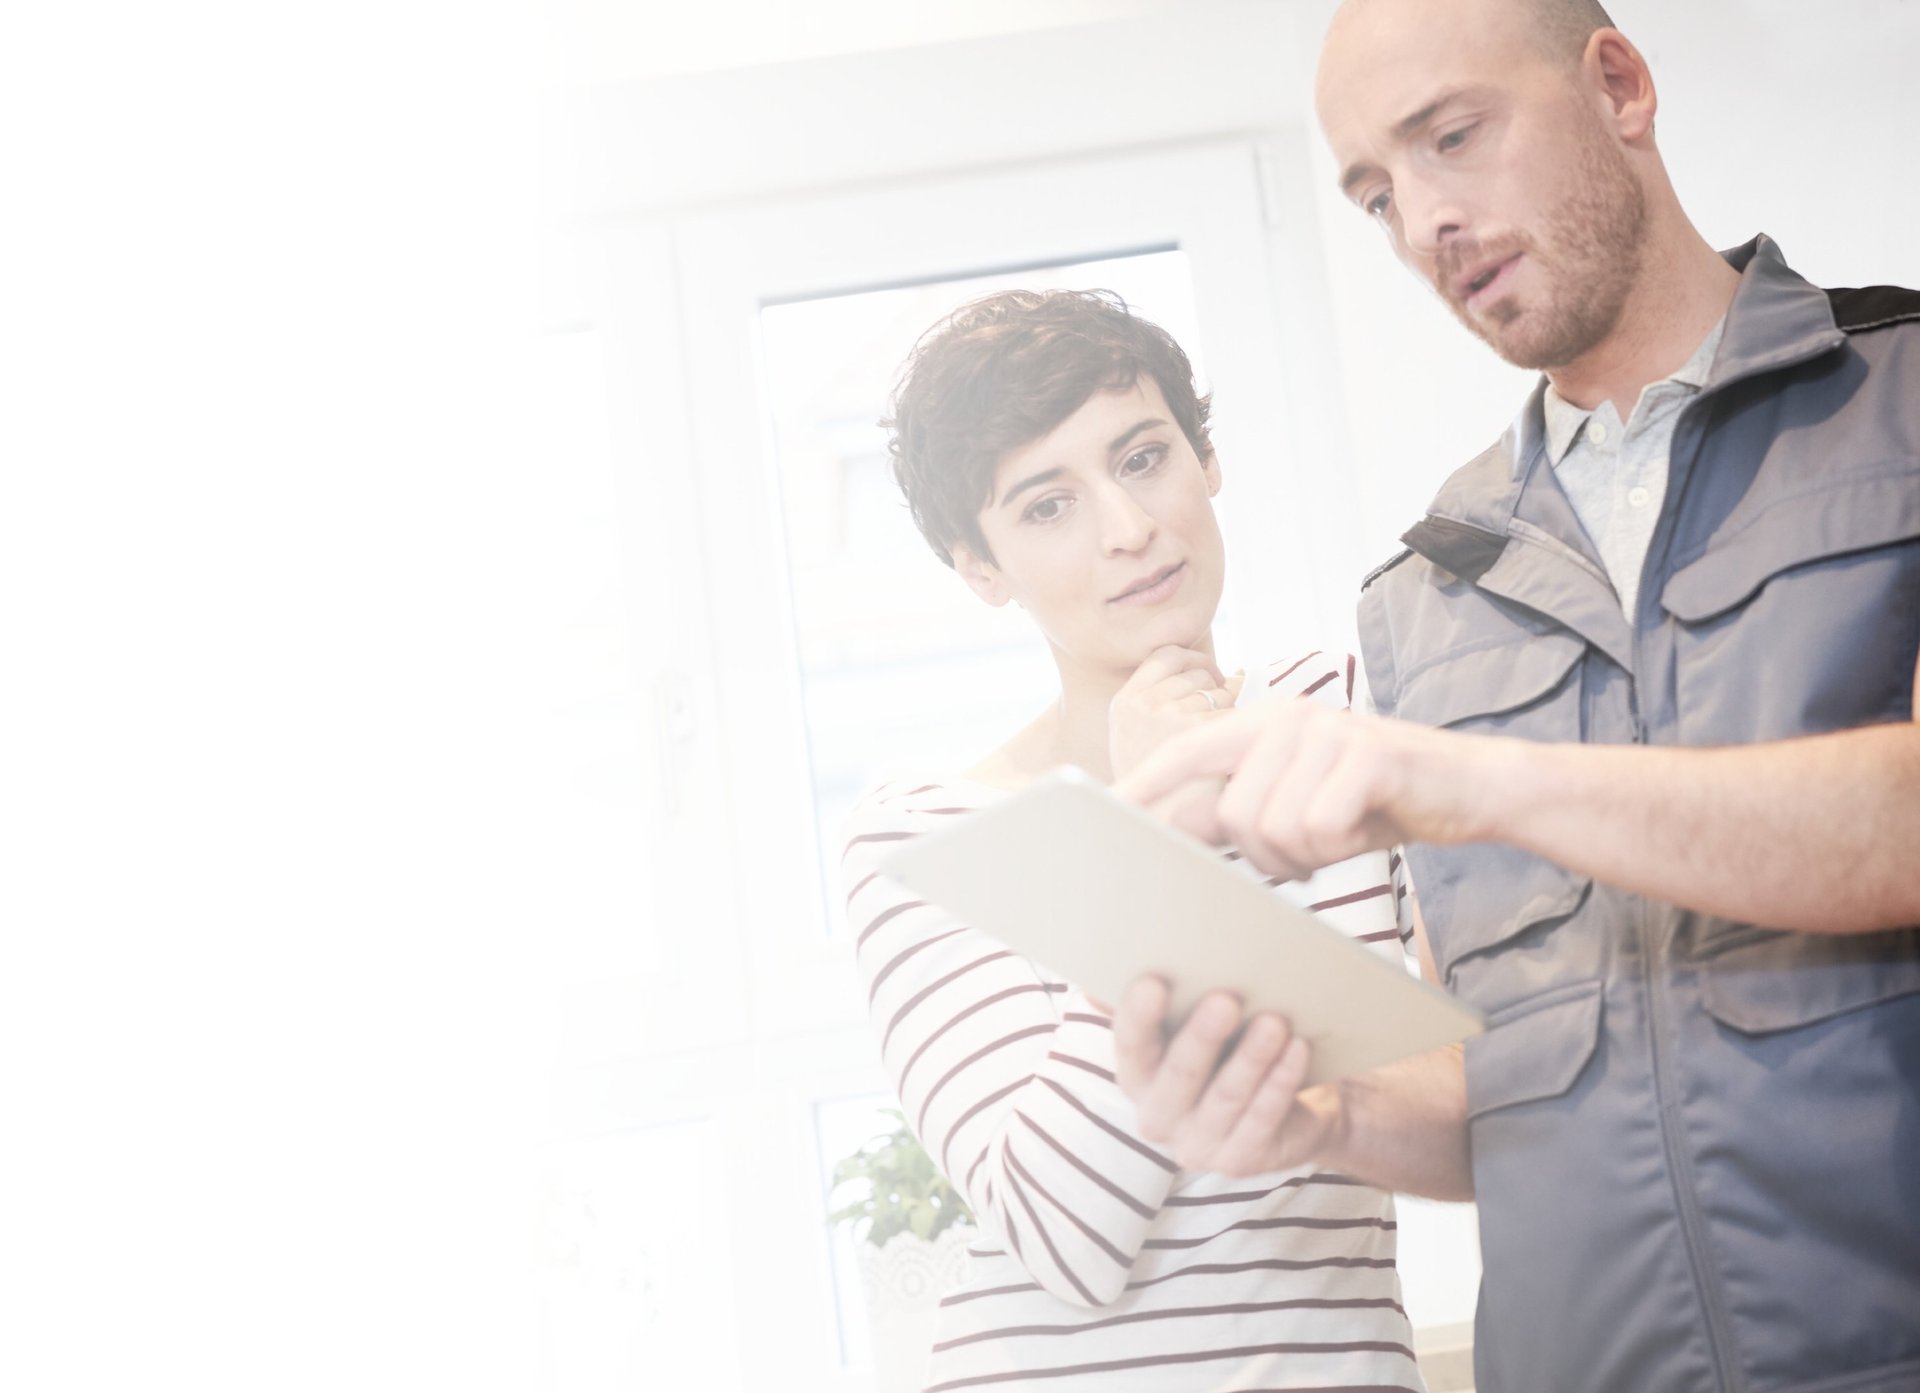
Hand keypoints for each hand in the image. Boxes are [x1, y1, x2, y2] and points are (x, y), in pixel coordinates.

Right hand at [1108, 647, 1242, 780]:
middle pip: (1197, 672)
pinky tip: (1229, 749)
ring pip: (1219, 692)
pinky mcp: (1193, 731)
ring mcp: (1166, 715)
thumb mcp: (1136, 736)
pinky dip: (1238, 728)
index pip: (1166, 655)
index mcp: (1125, 701)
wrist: (1158, 826)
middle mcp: (1142, 704)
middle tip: (1219, 713)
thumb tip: (1225, 673)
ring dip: (1228, 710)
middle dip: (1215, 687)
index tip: (1210, 674)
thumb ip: (1159, 700)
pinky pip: (1232, 712)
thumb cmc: (1156, 787)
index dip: (1194, 659)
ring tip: (1219, 739)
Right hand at [1112, 978, 1341, 1175]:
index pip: (1131, 1045)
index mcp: (1136, 1076)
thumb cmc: (1229, 1050)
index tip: (1153, 982)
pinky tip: (1298, 1049)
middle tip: (1226, 999)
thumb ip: (1165, 998)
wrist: (1284, 1106)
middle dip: (1202, 1036)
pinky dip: (1281, 1083)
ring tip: (1274, 1021)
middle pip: (1179, 1075)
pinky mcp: (1237, 1161)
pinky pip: (1262, 1119)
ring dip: (1252, 1058)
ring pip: (1227, 1098)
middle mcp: (1157, 1117)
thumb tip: (1137, 953)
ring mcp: (1196, 1146)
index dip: (1138, 1016)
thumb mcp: (1194, 1024)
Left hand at [1117, 697, 1502, 879]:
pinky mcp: (1365, 755)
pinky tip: (1364, 828)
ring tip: (1338, 836)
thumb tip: (1173, 829)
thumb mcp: (1297, 806)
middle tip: (1305, 855)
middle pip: (1230, 814)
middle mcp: (1288, 718)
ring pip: (1272, 828)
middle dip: (1263, 856)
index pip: (1186, 752)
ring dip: (1305, 855)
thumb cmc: (1375, 802)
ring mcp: (1327, 732)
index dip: (1143, 786)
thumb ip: (1238, 810)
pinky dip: (1339, 848)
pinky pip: (1318, 829)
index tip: (1102, 814)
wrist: (1470, 788)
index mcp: (1264, 725)